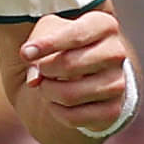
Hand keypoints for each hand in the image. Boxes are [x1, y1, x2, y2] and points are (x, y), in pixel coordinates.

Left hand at [19, 7, 134, 134]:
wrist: (86, 71)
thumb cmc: (63, 44)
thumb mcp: (49, 32)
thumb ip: (37, 47)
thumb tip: (34, 79)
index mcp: (105, 25)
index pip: (76, 35)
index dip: (48, 45)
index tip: (25, 53)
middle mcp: (117, 53)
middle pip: (70, 65)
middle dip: (45, 70)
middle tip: (40, 70)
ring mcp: (118, 83)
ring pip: (70, 94)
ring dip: (48, 92)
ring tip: (46, 85)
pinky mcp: (113, 110)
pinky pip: (74, 117)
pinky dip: (56, 111)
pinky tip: (55, 102)